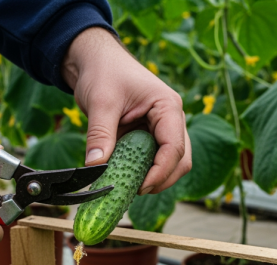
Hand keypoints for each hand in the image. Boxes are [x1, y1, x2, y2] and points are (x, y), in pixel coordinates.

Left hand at [62, 27, 191, 194]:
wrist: (96, 61)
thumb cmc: (103, 72)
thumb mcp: (100, 102)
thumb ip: (100, 134)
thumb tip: (95, 166)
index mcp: (168, 107)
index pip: (175, 147)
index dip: (161, 171)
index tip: (141, 186)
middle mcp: (172, 119)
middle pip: (181, 160)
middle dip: (162, 179)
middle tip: (136, 191)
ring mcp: (163, 128)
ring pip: (173, 163)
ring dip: (155, 177)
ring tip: (131, 186)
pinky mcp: (151, 136)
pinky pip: (155, 159)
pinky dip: (145, 171)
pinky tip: (128, 177)